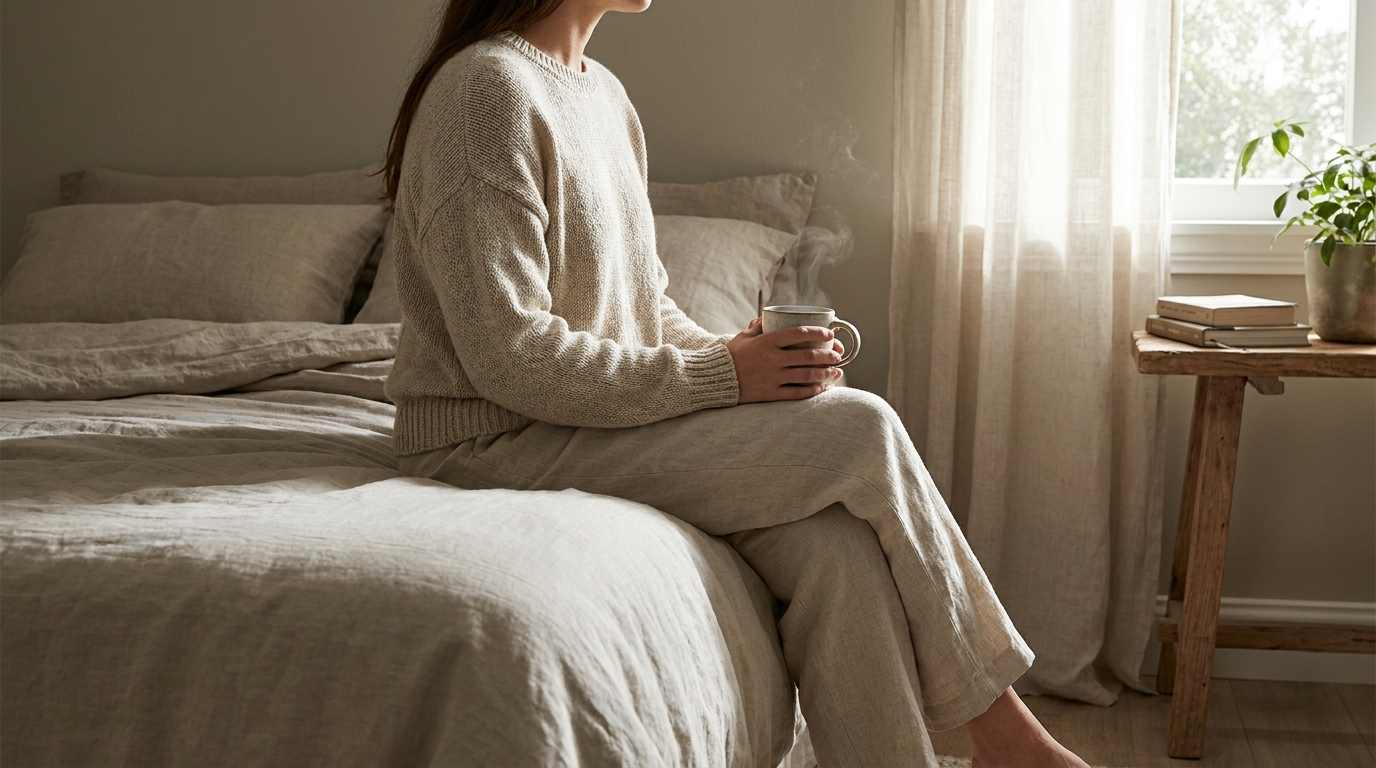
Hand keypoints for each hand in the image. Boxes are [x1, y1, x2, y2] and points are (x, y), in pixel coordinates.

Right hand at [726, 320, 842, 402]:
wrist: (715, 379)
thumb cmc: (730, 355)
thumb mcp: (743, 337)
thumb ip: (758, 326)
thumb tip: (768, 317)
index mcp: (767, 342)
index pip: (798, 333)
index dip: (817, 333)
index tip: (829, 334)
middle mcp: (772, 359)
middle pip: (808, 356)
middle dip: (828, 355)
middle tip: (838, 354)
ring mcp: (773, 378)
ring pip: (806, 375)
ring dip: (825, 373)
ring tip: (837, 371)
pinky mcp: (771, 394)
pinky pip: (796, 393)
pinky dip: (812, 390)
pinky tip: (822, 388)